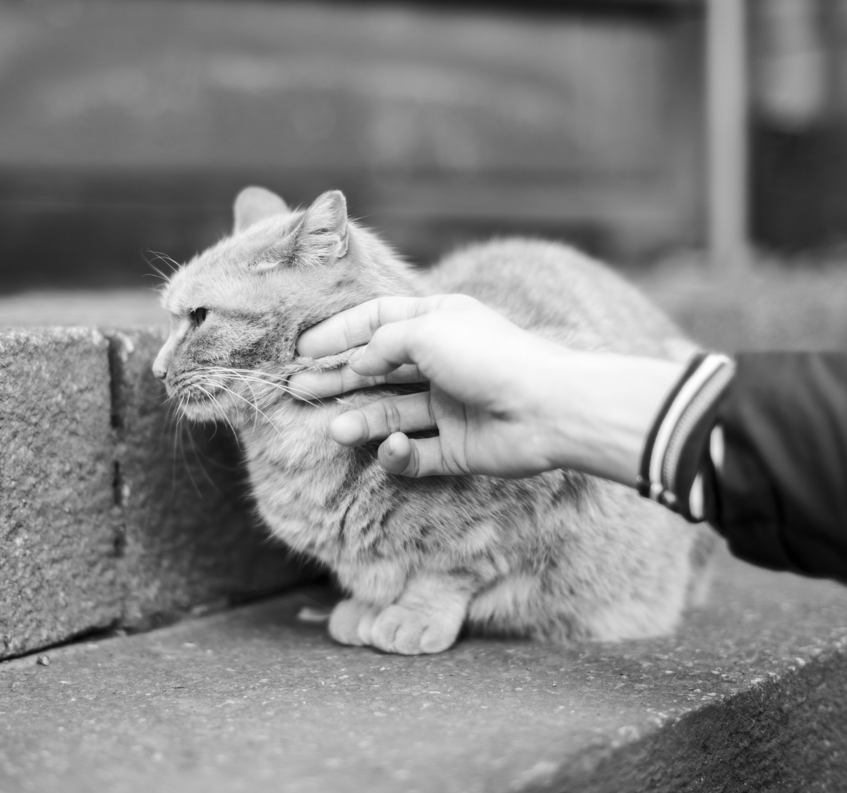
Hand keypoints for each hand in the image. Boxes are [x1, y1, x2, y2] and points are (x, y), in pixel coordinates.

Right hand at [290, 295, 684, 482]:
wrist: (547, 408)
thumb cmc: (487, 356)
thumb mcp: (425, 329)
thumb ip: (382, 342)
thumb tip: (358, 359)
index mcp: (438, 320)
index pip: (377, 321)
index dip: (339, 333)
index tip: (303, 350)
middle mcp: (442, 362)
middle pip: (378, 371)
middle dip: (338, 380)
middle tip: (299, 390)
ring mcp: (449, 407)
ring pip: (391, 415)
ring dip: (361, 422)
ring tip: (335, 431)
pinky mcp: (456, 448)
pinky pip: (415, 454)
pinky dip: (398, 454)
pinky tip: (390, 448)